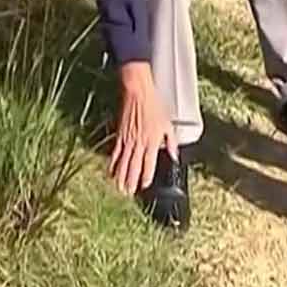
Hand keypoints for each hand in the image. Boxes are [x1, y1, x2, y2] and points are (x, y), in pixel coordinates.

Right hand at [109, 62, 176, 193]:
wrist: (138, 93)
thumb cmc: (154, 107)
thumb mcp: (168, 124)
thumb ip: (172, 143)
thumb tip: (175, 156)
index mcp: (152, 141)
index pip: (148, 164)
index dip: (145, 177)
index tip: (144, 186)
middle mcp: (139, 143)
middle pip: (133, 167)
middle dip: (130, 182)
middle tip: (127, 194)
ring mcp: (127, 140)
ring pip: (123, 162)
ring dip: (120, 177)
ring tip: (118, 189)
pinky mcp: (120, 135)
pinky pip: (115, 153)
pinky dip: (112, 164)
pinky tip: (111, 172)